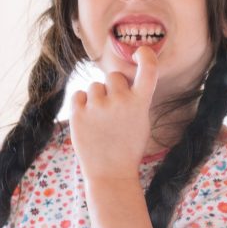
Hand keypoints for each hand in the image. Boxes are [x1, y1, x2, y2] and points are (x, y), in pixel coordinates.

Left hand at [69, 46, 158, 180]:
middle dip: (113, 88)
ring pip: (95, 85)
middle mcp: (120, 100)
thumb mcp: (141, 120)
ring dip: (96, 98)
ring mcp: (98, 106)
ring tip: (100, 120)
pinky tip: (88, 120)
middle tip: (114, 110)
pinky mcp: (78, 113)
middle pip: (114, 76)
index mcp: (140, 102)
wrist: (111, 175)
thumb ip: (134, 98)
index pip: (148, 69)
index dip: (145, 56)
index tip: (141, 52)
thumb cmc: (128, 147)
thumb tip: (120, 78)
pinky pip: (78, 94)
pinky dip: (82, 104)